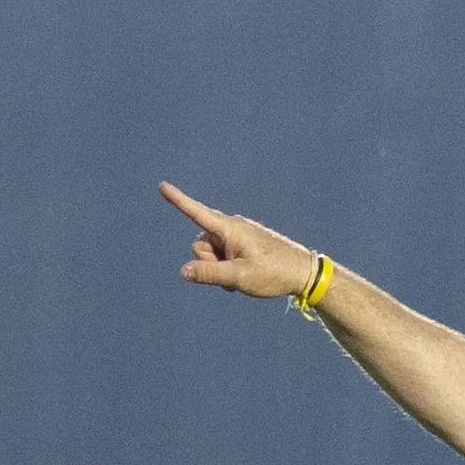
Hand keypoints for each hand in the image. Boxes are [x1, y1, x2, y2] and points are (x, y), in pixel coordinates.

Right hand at [161, 182, 317, 299]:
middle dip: (208, 262)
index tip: (162, 186)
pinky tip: (245, 275)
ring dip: (219, 268)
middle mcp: (231, 227)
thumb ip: (209, 274)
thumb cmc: (273, 272)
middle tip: (235, 272)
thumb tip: (184, 271)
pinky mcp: (241, 243)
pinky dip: (227, 268)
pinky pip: (222, 256)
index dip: (179, 201)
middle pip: (200, 245)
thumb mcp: (239, 277)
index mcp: (230, 229)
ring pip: (210, 253)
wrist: (302, 272)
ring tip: (243, 276)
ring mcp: (236, 235)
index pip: (198, 214)